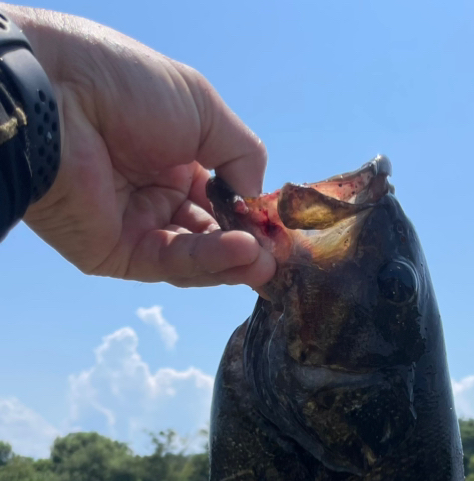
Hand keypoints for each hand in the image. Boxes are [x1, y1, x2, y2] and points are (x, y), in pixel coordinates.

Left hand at [5, 6, 275, 288]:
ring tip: (264, 261)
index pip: (221, 198)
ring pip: (194, 257)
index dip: (250, 214)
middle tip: (277, 257)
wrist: (58, 98)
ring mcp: (135, 227)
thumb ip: (241, 154)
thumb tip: (257, 200)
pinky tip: (239, 251)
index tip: (279, 228)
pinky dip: (207, 261)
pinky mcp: (116, 254)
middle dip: (247, 246)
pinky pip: (169, 264)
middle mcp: (154, 193)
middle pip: (211, 234)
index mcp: (173, 155)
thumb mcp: (203, 108)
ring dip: (232, 260)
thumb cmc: (125, 86)